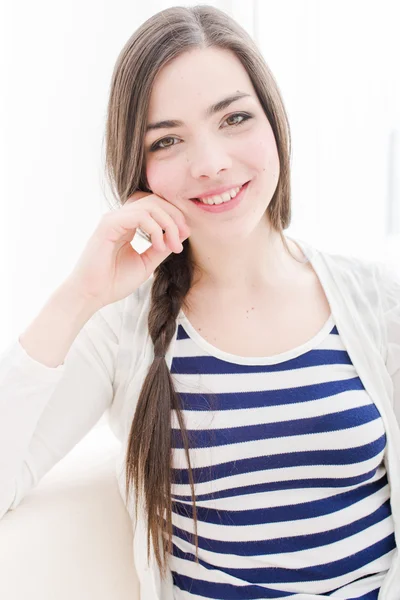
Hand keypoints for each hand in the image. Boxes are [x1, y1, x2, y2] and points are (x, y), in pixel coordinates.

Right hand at [65, 190, 190, 309]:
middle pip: (155, 200)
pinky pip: (139, 216)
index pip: (155, 206)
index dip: (174, 216)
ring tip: (172, 245)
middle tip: (183, 236)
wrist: (91, 295)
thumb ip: (162, 247)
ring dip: (168, 223)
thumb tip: (181, 234)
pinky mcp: (108, 224)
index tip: (184, 236)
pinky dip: (154, 228)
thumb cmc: (114, 282)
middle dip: (175, 216)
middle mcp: (120, 218)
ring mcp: (113, 219)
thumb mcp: (147, 263)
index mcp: (128, 225)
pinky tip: (158, 246)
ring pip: (150, 205)